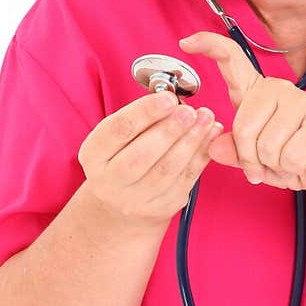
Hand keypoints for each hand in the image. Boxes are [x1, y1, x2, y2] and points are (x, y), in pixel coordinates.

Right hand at [77, 89, 223, 228]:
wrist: (119, 204)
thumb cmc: (121, 157)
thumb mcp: (117, 137)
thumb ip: (140, 119)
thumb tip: (174, 100)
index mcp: (94, 155)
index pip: (119, 130)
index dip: (146, 112)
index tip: (168, 98)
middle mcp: (109, 181)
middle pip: (143, 154)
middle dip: (171, 130)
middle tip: (190, 111)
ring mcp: (135, 200)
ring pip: (168, 169)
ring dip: (191, 141)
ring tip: (206, 120)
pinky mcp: (161, 208)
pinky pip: (185, 180)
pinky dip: (201, 156)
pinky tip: (211, 138)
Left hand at [177, 31, 305, 203]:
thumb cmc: (291, 161)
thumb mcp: (254, 160)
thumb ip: (233, 151)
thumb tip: (215, 146)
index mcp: (258, 93)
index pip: (232, 60)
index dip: (209, 47)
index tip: (186, 41)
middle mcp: (280, 90)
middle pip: (243, 126)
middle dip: (250, 157)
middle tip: (265, 165)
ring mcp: (304, 103)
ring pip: (267, 145)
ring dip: (274, 165)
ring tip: (287, 161)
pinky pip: (290, 156)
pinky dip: (293, 169)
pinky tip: (304, 162)